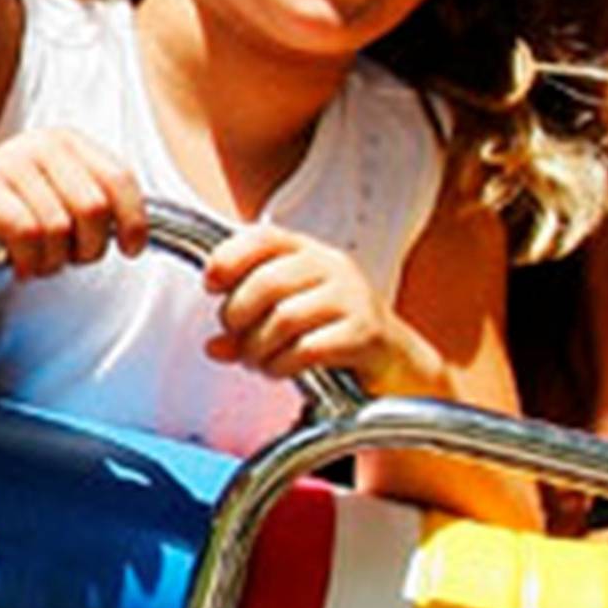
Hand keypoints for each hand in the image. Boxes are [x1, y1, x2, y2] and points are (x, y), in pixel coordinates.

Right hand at [0, 127, 149, 274]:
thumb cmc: (18, 216)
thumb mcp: (65, 203)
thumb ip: (102, 206)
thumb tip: (137, 238)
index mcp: (69, 142)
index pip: (119, 179)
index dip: (133, 221)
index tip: (131, 249)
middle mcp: (39, 143)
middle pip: (92, 210)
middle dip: (87, 249)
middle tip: (68, 258)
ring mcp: (6, 161)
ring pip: (57, 228)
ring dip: (52, 261)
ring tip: (38, 261)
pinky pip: (24, 233)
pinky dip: (28, 259)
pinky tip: (19, 263)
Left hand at [187, 221, 413, 391]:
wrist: (397, 361)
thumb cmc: (333, 333)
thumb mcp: (286, 320)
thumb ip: (247, 328)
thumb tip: (213, 348)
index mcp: (309, 253)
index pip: (263, 237)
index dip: (228, 258)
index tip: (210, 286)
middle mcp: (333, 267)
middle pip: (267, 282)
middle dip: (238, 317)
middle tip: (236, 339)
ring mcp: (352, 298)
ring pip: (284, 318)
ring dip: (258, 348)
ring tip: (257, 362)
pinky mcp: (366, 333)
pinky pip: (308, 348)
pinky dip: (282, 364)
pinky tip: (280, 370)